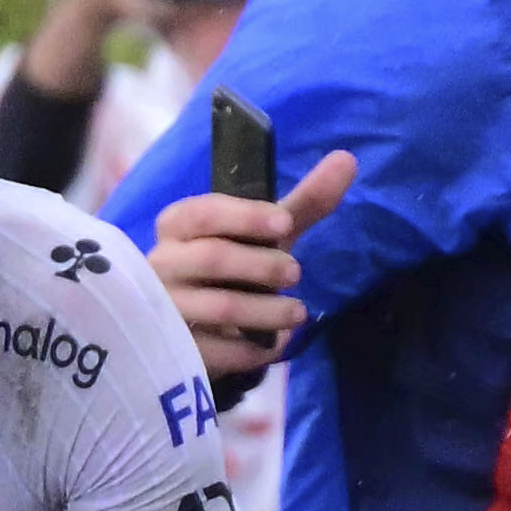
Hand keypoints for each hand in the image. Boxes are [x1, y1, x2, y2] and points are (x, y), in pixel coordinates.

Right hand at [143, 145, 354, 378]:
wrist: (196, 324)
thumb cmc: (232, 267)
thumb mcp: (264, 235)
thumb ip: (302, 203)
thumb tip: (348, 160)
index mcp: (178, 226)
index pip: (203, 213)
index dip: (245, 216)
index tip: (285, 223)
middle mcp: (163, 264)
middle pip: (214, 258)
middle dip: (263, 265)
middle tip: (296, 273)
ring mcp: (164, 309)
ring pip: (220, 307)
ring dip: (268, 310)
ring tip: (298, 313)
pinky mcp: (174, 349)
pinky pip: (219, 350)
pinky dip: (253, 348)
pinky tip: (275, 344)